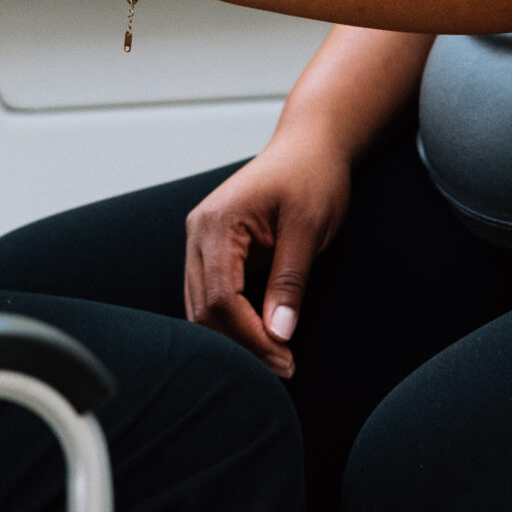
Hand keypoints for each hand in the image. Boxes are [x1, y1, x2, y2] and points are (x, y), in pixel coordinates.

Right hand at [185, 129, 353, 378]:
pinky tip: (262, 336)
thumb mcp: (310, 228)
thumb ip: (290, 281)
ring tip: (276, 358)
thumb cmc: (313, 176)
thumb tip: (279, 334)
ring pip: (202, 307)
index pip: (222, 298)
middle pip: (204, 309)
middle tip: (285, 368)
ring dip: (235, 337)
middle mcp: (198, 231)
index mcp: (218, 223)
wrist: (310, 144)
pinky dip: (233, 320)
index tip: (286, 360)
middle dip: (241, 344)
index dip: (252, 337)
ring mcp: (201, 240)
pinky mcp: (212, 248)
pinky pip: (212, 294)